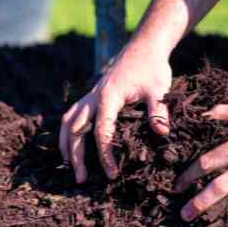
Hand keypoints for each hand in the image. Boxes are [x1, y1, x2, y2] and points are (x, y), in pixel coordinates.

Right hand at [59, 43, 172, 181]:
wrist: (143, 47)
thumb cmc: (152, 68)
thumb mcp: (159, 89)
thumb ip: (158, 111)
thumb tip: (161, 134)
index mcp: (108, 97)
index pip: (101, 131)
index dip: (105, 155)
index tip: (112, 173)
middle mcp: (93, 97)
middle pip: (76, 130)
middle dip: (75, 155)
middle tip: (80, 179)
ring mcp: (89, 96)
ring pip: (68, 122)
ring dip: (66, 144)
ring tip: (69, 166)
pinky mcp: (90, 97)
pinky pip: (72, 115)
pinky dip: (68, 132)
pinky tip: (71, 145)